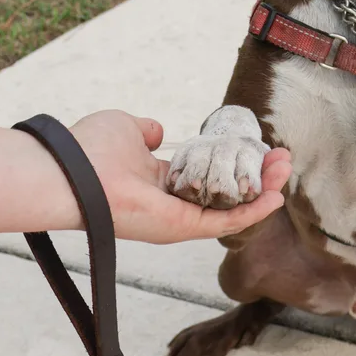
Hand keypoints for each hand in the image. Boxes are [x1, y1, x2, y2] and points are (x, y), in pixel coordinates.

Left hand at [70, 110, 290, 243]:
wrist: (70, 171)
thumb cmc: (92, 149)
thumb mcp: (127, 127)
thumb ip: (147, 131)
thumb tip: (159, 132)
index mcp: (160, 183)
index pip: (207, 177)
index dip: (233, 162)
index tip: (257, 146)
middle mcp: (172, 205)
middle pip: (226, 194)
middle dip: (256, 176)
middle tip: (282, 159)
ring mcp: (178, 219)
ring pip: (231, 209)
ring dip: (262, 191)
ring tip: (286, 170)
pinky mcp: (181, 228)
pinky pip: (224, 222)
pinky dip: (252, 211)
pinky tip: (275, 196)